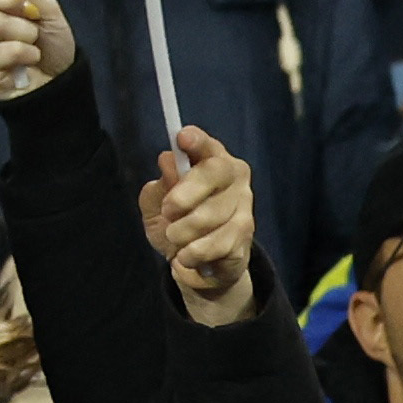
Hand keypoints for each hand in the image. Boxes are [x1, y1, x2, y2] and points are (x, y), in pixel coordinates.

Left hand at [144, 126, 257, 327]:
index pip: (208, 146)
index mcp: (211, 162)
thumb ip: (159, 186)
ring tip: (174, 237)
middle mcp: (234, 180)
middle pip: (216, 173)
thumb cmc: (175, 222)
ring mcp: (244, 208)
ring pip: (214, 213)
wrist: (195, 263)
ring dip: (184, 230)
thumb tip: (168, 162)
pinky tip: (186, 256)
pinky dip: (194, 252)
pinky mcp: (246, 238)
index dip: (197, 141)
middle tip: (168, 210)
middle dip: (186, 192)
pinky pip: (218, 243)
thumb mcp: (156, 204)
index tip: (182, 138)